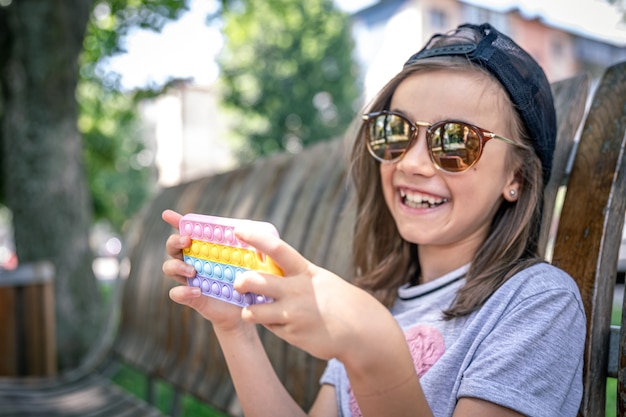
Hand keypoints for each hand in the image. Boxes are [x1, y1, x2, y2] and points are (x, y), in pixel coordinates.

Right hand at [161, 209, 244, 331]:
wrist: (247, 308)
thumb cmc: (249, 279)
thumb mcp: (253, 260)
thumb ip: (252, 245)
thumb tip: (251, 232)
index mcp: (205, 248)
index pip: (188, 231)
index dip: (176, 221)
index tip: (167, 214)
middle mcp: (193, 260)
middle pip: (172, 247)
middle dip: (175, 241)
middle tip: (187, 241)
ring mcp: (190, 279)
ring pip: (169, 267)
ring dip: (177, 266)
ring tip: (193, 271)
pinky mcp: (191, 297)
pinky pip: (176, 293)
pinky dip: (183, 292)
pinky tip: (197, 291)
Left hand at [234, 226, 397, 363]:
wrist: (361, 330)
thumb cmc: (337, 301)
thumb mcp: (318, 279)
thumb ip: (293, 274)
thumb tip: (264, 267)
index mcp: (304, 272)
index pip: (277, 249)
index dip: (256, 238)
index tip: (238, 230)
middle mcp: (296, 291)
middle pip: (256, 281)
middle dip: (241, 281)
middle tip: (238, 283)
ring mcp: (293, 314)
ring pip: (253, 311)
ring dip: (249, 311)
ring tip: (252, 310)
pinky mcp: (292, 334)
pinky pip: (269, 327)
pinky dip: (271, 324)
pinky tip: (284, 323)